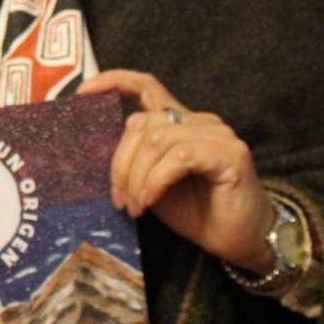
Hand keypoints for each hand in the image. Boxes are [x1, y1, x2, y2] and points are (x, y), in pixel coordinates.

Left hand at [80, 69, 276, 272]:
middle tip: (120, 199)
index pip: (146, 86)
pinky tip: (150, 201)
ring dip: (137, 176)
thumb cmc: (198, 213)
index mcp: (179, 122)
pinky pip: (179, 157)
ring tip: (135, 205)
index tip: (83, 93)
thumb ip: (134, 161)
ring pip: (156, 139)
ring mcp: (217, 134)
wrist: (240, 242)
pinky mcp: (230, 153)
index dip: (114, 81)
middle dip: (120, 163)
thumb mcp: (152, 183)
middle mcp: (199, 120)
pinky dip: (156, 180)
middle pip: (141, 122)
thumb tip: (94, 153)